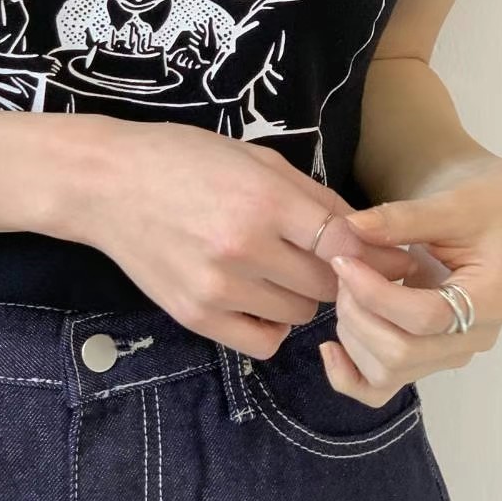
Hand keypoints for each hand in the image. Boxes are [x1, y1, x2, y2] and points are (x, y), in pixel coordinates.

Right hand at [41, 119, 411, 357]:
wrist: (106, 184)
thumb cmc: (184, 160)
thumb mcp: (257, 160)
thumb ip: (314, 197)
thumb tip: (369, 233)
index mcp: (265, 200)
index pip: (344, 243)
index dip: (378, 255)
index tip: (395, 259)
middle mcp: (245, 248)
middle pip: (328, 284)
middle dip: (337, 272)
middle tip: (323, 258)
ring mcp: (218, 287)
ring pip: (301, 314)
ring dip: (303, 296)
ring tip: (279, 268)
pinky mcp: (196, 316)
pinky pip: (264, 341)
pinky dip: (273, 324)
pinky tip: (260, 298)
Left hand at [318, 157, 501, 404]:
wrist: (496, 218)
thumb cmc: (484, 205)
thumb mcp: (452, 201)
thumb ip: (403, 217)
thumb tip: (352, 228)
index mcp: (491, 301)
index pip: (424, 318)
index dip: (374, 294)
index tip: (343, 260)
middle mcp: (474, 338)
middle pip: (402, 353)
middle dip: (357, 312)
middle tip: (343, 268)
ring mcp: (449, 354)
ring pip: (387, 374)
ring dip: (351, 334)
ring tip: (345, 288)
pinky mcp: (426, 358)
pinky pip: (382, 388)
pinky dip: (349, 376)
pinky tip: (329, 347)